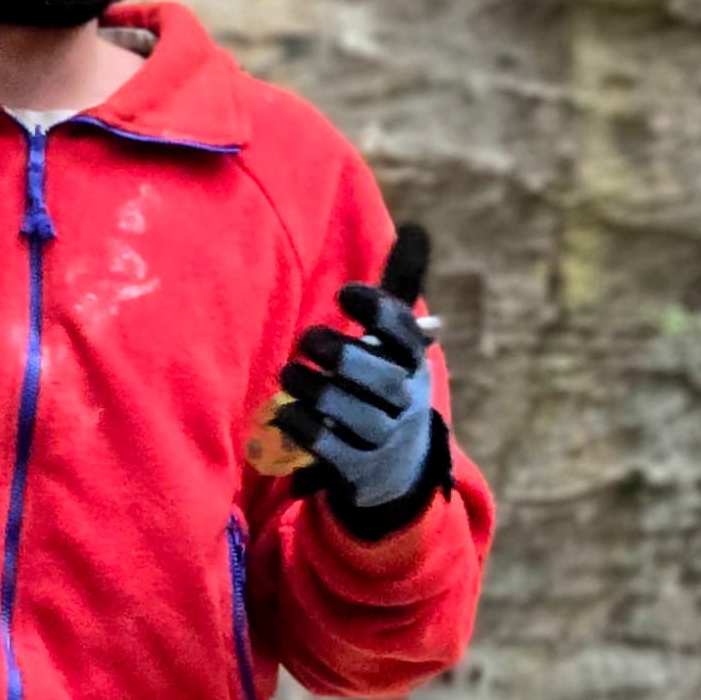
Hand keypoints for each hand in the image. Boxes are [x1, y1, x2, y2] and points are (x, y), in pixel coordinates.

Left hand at [270, 224, 449, 540]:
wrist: (397, 470)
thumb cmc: (386, 385)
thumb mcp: (397, 343)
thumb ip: (399, 290)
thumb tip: (416, 228)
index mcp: (415, 362)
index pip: (404, 332)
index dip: (377, 310)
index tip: (345, 294)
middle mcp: (406, 400)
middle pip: (376, 374)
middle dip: (337, 353)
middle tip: (307, 340)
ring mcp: (384, 439)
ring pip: (349, 410)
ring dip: (313, 388)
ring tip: (290, 374)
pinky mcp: (357, 470)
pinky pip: (326, 445)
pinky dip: (300, 425)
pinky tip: (284, 411)